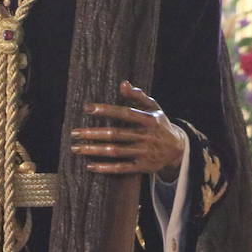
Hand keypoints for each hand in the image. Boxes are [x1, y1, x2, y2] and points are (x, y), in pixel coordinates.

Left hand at [70, 80, 186, 180]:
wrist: (177, 149)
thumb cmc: (160, 124)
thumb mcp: (154, 108)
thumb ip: (138, 95)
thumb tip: (123, 83)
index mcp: (149, 119)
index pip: (125, 113)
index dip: (106, 110)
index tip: (88, 108)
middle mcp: (146, 136)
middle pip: (115, 134)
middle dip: (93, 134)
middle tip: (74, 133)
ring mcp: (144, 153)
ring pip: (115, 152)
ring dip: (94, 150)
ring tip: (76, 148)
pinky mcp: (142, 167)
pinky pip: (121, 168)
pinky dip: (105, 168)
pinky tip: (90, 165)